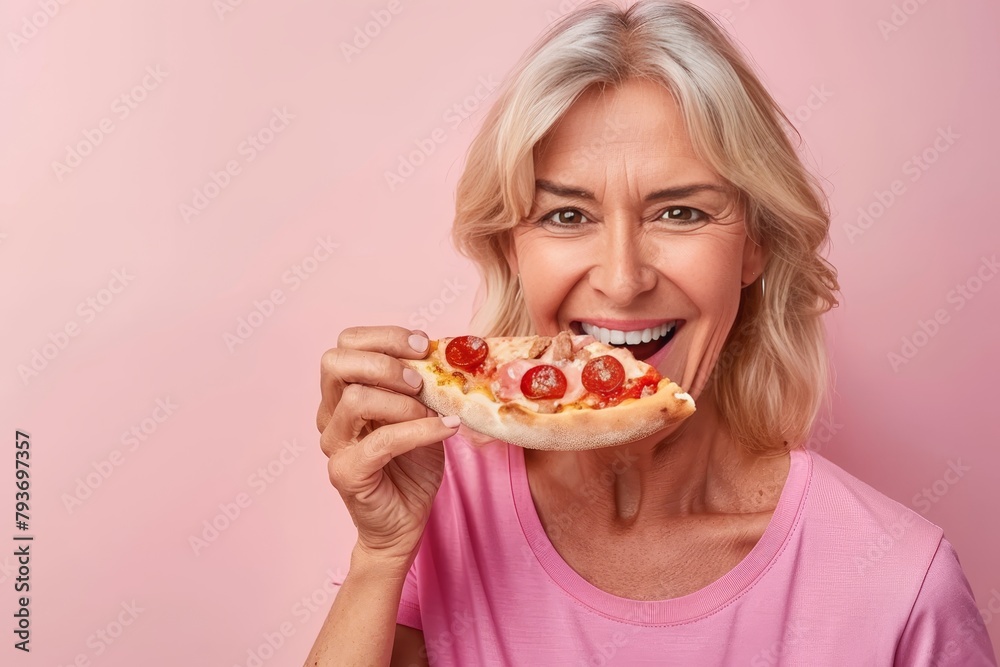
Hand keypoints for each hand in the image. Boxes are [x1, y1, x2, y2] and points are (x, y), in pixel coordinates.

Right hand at [318, 326, 459, 564]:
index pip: (347, 344)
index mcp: (343, 391)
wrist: (407, 520)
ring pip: (355, 399)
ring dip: (403, 400)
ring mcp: (334, 444)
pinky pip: (381, 441)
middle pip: (335, 362)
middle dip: (385, 362)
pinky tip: (445, 429)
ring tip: (431, 411)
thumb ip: (423, 383)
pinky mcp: (347, 472)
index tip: (423, 345)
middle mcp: (330, 414)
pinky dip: (419, 430)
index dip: (385, 336)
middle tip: (420, 379)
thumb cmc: (412, 464)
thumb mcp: (422, 412)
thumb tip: (447, 351)